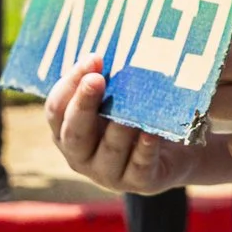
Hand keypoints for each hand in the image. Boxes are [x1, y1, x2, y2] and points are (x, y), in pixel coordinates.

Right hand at [45, 57, 203, 193]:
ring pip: (108, 150)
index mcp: (67, 132)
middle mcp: (80, 157)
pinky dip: (144, 148)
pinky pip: (139, 166)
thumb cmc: (135, 118)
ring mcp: (108, 174)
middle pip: (74, 133)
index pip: (56, 109)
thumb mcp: (116, 100)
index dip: (70, 84)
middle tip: (96, 79)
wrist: (175, 153)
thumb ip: (105, 81)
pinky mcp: (139, 183)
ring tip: (130, 106)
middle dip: (84, 104)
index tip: (92, 58)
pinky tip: (150, 132)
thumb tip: (104, 48)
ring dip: (118, 126)